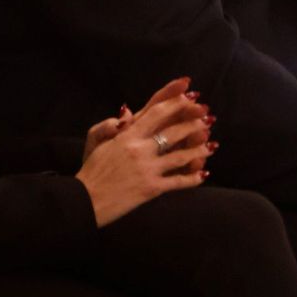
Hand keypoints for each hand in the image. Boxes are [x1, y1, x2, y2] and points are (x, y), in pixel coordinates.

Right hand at [76, 93, 211, 224]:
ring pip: (181, 156)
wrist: (84, 200)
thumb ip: (111, 124)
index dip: (176, 101)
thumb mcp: (96, 141)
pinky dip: (192, 178)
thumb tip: (128, 111)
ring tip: (212, 145)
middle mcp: (140, 149)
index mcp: (127, 135)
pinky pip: (177, 181)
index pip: (157, 112)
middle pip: (174, 131)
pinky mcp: (151, 188)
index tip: (191, 95)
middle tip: (208, 118)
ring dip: (200, 149)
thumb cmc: (91, 170)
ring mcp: (147, 169)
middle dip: (194, 122)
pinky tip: (203, 175)